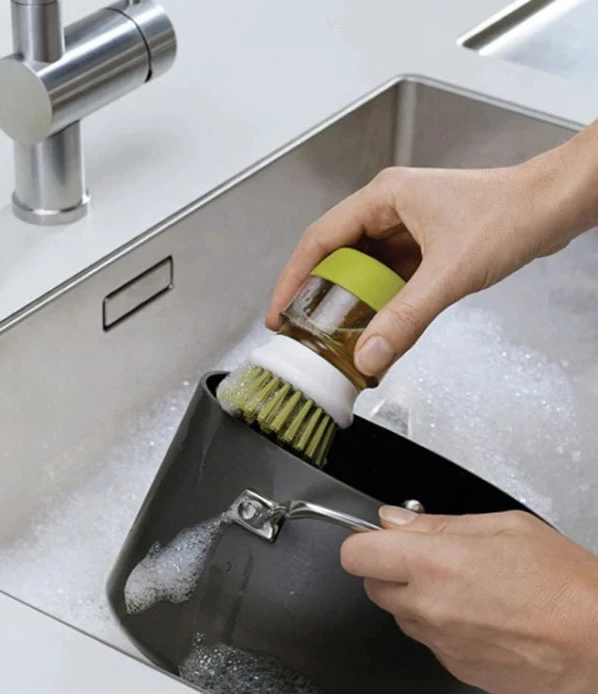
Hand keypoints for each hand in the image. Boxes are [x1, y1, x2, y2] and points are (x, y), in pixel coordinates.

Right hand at [267, 154, 576, 376]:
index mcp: (383, 197)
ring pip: (361, 269)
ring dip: (349, 302)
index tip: (279, 314)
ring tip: (336, 335)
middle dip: (317, 296)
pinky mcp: (423, 246)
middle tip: (304, 331)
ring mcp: (406, 228)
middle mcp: (389, 209)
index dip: (292, 279)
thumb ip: (405, 318)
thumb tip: (368, 355)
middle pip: (334, 256)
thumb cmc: (511, 214)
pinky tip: (376, 327)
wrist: (555, 206)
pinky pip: (387, 278)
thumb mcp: (449, 273)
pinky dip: (378, 303)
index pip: (318, 240)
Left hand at [340, 506, 597, 693]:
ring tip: (467, 588)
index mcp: (433, 564)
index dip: (365, 543)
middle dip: (391, 569)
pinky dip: (443, 627)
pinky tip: (481, 616)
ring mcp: (440, 643)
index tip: (379, 539)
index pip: (356, 555)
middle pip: (373, 586)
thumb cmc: (567, 585)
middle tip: (430, 559)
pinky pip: (431, 641)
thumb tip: (395, 520)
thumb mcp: (504, 528)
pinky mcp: (456, 669)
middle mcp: (428, 607)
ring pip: (402, 615)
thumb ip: (439, 524)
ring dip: (418, 599)